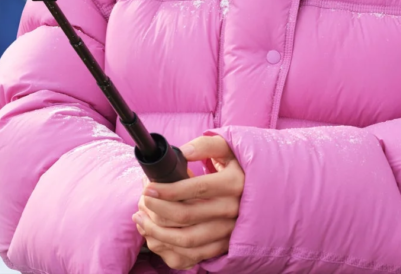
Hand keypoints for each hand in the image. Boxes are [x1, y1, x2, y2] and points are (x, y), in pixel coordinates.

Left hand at [133, 134, 243, 270]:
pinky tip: (155, 236)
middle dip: (158, 210)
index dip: (169, 190)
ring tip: (141, 219)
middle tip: (142, 201)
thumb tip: (183, 153)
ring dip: (158, 232)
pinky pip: (193, 255)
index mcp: (235, 183)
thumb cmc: (235, 164)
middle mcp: (234, 210)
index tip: (148, 187)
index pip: (197, 188)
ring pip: (188, 240)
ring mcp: (230, 231)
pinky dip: (169, 248)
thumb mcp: (227, 147)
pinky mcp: (224, 246)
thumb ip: (205, 145)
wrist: (258, 190)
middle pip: (188, 216)